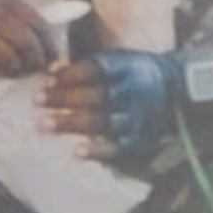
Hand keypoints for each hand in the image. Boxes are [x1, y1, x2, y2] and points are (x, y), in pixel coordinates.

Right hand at [0, 0, 57, 75]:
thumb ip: (10, 12)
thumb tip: (39, 36)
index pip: (37, 24)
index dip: (49, 44)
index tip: (54, 57)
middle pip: (27, 44)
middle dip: (36, 61)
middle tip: (36, 69)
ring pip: (9, 59)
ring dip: (15, 70)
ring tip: (14, 72)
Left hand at [38, 50, 167, 157]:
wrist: (176, 90)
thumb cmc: (132, 73)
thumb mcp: (117, 60)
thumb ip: (84, 67)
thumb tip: (50, 72)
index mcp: (124, 69)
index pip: (95, 70)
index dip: (70, 75)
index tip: (46, 80)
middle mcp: (130, 92)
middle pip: (94, 96)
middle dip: (63, 99)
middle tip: (35, 101)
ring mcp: (135, 117)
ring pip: (101, 121)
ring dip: (70, 123)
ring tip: (42, 125)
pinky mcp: (139, 139)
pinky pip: (118, 147)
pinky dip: (97, 150)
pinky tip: (76, 151)